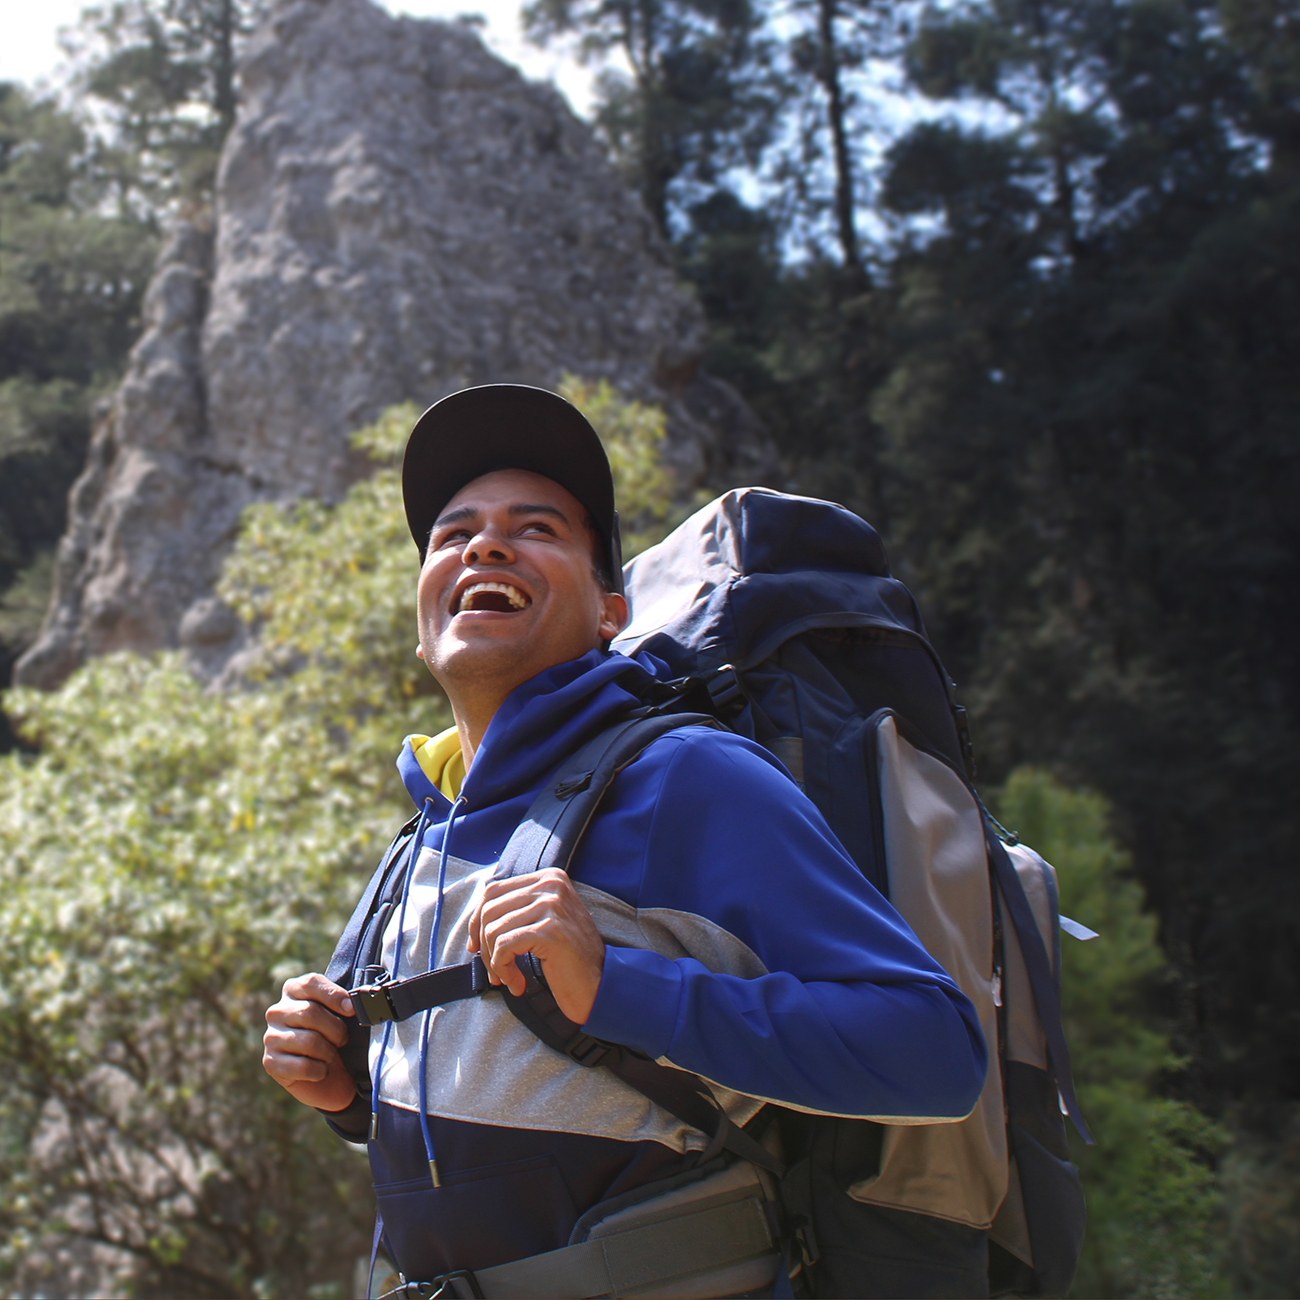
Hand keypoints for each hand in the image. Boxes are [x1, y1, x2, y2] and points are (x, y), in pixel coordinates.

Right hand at [262, 973, 357, 1111]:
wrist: (329, 1078)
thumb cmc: (334, 1038)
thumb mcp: (341, 1016)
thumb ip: (344, 1003)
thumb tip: (353, 1003)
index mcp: (293, 991)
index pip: (310, 983)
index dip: (333, 995)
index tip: (351, 1009)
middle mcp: (277, 1011)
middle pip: (310, 1012)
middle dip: (335, 1029)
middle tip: (343, 1039)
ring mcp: (270, 1037)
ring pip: (309, 1041)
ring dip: (328, 1052)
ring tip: (330, 1055)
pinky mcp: (271, 1063)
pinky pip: (303, 1066)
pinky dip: (319, 1071)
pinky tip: (320, 1070)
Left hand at [467, 869, 605, 1023]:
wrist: (600, 984)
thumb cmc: (569, 958)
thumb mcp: (545, 921)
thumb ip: (517, 909)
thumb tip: (475, 916)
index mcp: (549, 878)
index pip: (493, 890)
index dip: (477, 921)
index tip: (477, 946)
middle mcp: (551, 885)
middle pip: (489, 909)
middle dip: (483, 945)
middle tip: (494, 971)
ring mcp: (552, 906)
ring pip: (493, 930)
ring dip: (494, 962)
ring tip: (508, 979)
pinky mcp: (549, 931)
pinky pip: (504, 947)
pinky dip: (503, 969)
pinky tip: (517, 983)